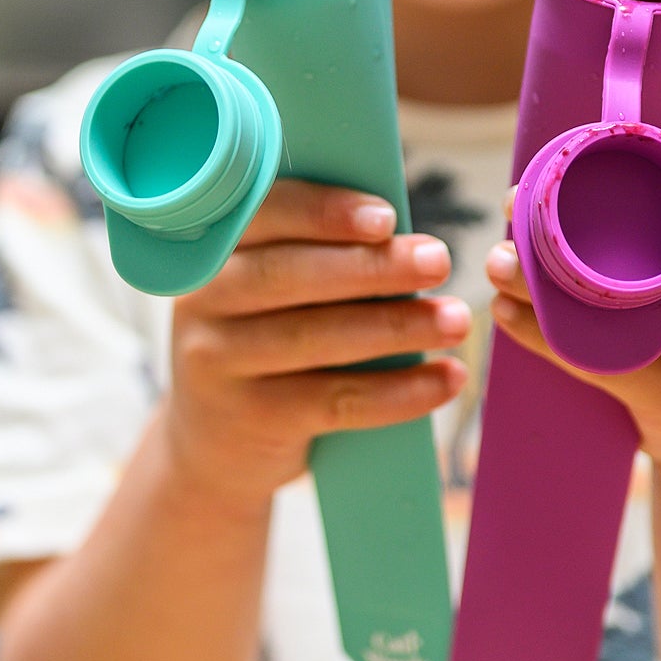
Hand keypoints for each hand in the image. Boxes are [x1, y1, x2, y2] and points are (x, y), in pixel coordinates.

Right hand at [159, 180, 468, 509]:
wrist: (212, 447)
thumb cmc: (264, 344)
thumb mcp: (266, 294)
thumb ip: (315, 255)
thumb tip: (401, 233)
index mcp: (213, 251)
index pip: (264, 216)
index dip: (324, 213)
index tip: (388, 217)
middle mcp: (204, 302)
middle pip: (290, 275)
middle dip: (372, 267)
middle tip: (439, 261)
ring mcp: (219, 362)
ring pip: (316, 337)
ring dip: (397, 327)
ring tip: (456, 320)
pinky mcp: (252, 418)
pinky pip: (335, 400)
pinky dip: (398, 391)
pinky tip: (445, 380)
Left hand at [486, 161, 660, 476]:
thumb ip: (655, 225)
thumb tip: (540, 189)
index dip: (647, 173)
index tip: (569, 176)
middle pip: (659, 253)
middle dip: (574, 236)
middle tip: (511, 220)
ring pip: (631, 311)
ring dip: (549, 290)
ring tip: (499, 269)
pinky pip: (616, 363)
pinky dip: (553, 337)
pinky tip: (511, 316)